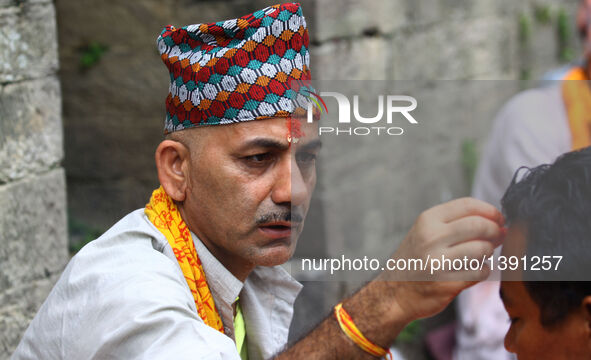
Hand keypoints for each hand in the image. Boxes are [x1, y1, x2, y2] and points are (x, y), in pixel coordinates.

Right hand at [378, 197, 504, 323]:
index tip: (498, 219)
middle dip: (495, 231)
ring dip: (488, 253)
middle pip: (479, 225)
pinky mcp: (447, 283)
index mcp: (427, 220)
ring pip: (483, 249)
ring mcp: (438, 262)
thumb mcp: (426, 232)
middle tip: (497, 237)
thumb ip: (458, 224)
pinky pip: (480, 272)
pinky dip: (483, 271)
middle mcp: (431, 238)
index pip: (468, 205)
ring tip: (480, 255)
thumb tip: (501, 225)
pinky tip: (473, 270)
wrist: (394, 292)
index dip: (490, 210)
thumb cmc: (416, 259)